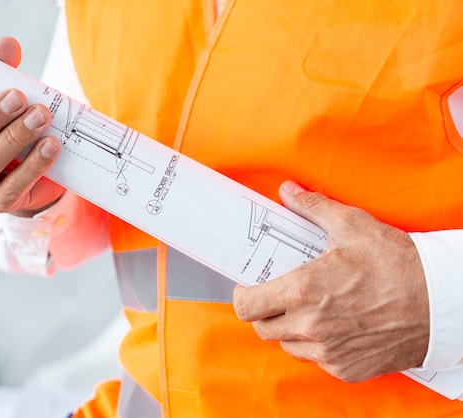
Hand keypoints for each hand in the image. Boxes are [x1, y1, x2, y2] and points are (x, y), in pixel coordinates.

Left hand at [233, 181, 428, 382]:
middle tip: (280, 297)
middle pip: (263, 328)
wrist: (442, 302)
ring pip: (288, 346)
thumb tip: (289, 192)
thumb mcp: (352, 226)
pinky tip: (334, 327)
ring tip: (310, 310)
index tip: (250, 289)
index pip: (247, 306)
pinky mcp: (346, 369)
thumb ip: (312, 208)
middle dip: (266, 311)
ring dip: (291, 330)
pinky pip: (317, 360)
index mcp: (302, 291)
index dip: (244, 296)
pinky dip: (318, 347)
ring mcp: (328, 352)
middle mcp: (310, 326)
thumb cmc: (398, 265)